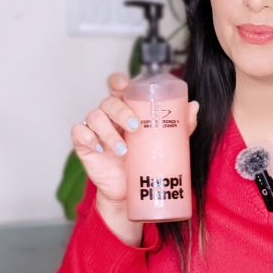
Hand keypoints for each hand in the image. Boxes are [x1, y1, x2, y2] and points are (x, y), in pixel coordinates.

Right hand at [71, 73, 199, 205]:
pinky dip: (88, 138)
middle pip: (109, 101)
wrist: (131, 191)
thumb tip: (193, 107)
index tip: (125, 85)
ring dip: (109, 132)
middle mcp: (109, 115)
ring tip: (123, 150)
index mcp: (127, 107)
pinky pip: (79, 133)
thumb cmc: (145, 161)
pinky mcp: (84, 144)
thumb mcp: (165, 142)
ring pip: (95, 116)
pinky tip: (100, 148)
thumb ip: (179, 124)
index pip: (118, 86)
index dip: (119, 81)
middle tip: (135, 128)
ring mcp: (95, 128)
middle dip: (121, 112)